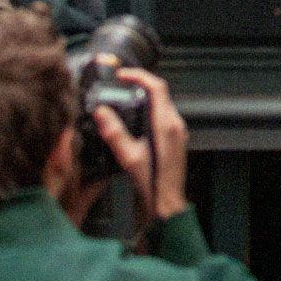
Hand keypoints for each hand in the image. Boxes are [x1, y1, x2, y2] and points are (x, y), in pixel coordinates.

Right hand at [92, 67, 193, 221]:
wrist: (168, 205)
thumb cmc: (153, 185)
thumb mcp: (129, 158)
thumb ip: (115, 133)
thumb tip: (102, 113)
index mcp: (166, 125)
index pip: (157, 87)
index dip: (139, 76)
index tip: (123, 75)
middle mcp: (176, 125)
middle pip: (160, 93)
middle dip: (140, 85)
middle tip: (121, 85)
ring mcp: (178, 132)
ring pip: (162, 104)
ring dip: (144, 98)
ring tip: (125, 100)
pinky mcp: (176, 140)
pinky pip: (164, 116)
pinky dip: (149, 111)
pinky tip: (135, 121)